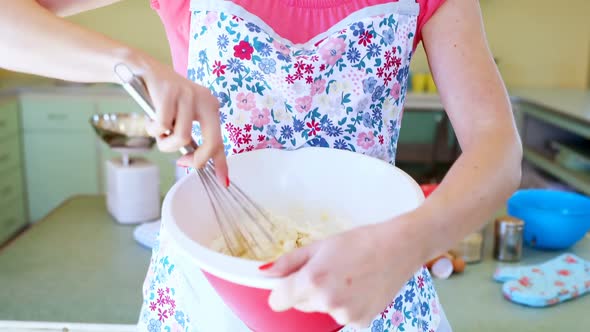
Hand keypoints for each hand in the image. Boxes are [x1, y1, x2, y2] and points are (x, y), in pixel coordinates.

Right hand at [132, 56, 227, 183]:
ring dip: (165, 142)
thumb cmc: (163, 99)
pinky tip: (150, 119)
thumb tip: (197, 163)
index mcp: (211, 107)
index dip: (222, 164)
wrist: (142, 70)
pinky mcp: (170, 92)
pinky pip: (162, 126)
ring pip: (182, 137)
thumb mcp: (183, 117)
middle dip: (196, 159)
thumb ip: (192, 137)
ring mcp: (188, 95)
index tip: (224, 182)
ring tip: (158, 132)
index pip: (219, 141)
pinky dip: (153, 129)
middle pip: (211, 142)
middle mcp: (205, 100)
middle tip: (182, 162)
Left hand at [259, 219, 423, 327]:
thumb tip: (266, 272)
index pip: (277, 302)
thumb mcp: (320, 245)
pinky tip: (359, 288)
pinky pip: (342, 316)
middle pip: (300, 304)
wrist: (398, 248)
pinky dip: (347, 305)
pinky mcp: (361, 322)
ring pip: (321, 310)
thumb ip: (289, 261)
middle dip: (307, 291)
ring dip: (327, 298)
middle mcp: (327, 301)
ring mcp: (345, 314)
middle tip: (328, 271)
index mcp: (312, 280)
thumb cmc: (360, 241)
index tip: (288, 283)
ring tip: (347, 277)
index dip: (281, 291)